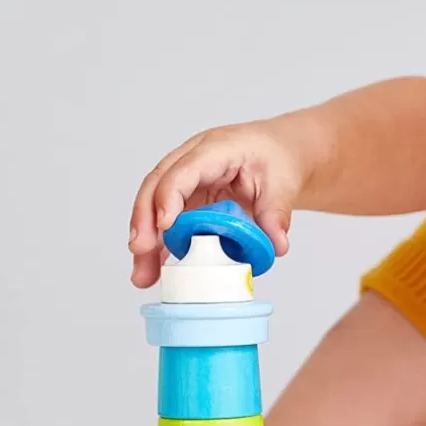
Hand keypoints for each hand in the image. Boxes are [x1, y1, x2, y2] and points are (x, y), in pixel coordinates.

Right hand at [128, 118, 308, 286]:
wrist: (280, 152)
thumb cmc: (276, 157)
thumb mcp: (284, 182)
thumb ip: (277, 214)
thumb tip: (275, 246)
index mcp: (216, 149)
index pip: (183, 170)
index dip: (170, 196)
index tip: (165, 225)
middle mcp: (193, 162)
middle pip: (157, 188)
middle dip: (145, 221)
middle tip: (140, 251)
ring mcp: (188, 182)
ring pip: (156, 208)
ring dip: (148, 242)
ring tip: (143, 275)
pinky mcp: (190, 200)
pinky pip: (170, 224)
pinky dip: (163, 247)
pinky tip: (157, 270)